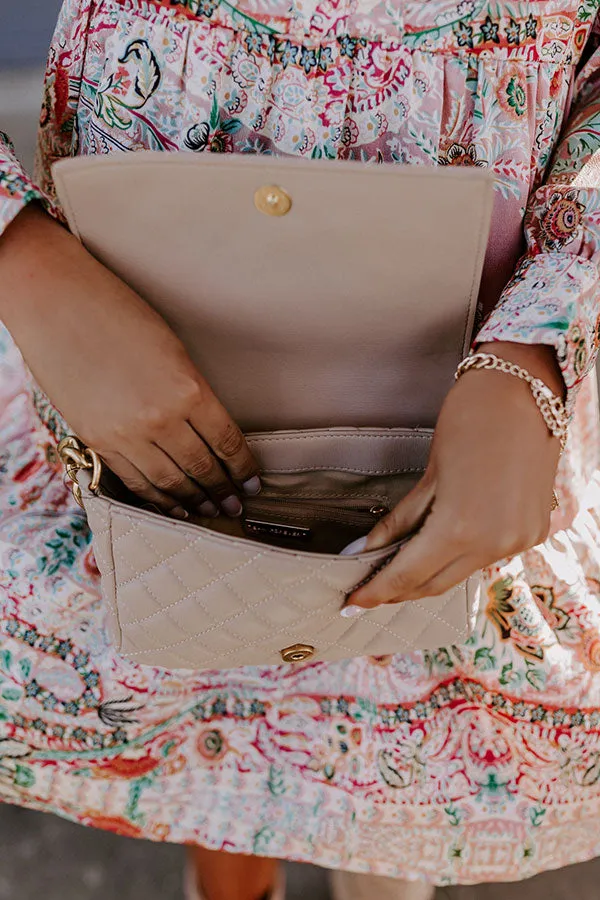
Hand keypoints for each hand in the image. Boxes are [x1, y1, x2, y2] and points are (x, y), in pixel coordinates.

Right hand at [0, 205, 259, 518]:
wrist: (56, 303)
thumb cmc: (119, 312)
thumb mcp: (172, 347)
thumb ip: (192, 391)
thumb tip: (208, 429)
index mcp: (187, 389)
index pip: (226, 441)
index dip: (242, 466)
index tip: (253, 482)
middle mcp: (159, 418)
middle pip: (200, 467)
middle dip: (222, 490)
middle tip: (235, 506)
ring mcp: (125, 434)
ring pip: (168, 481)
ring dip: (193, 501)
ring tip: (210, 512)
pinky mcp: (97, 440)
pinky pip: (133, 480)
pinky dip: (155, 498)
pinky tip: (171, 506)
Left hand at [344, 342, 562, 610]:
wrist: (525, 389)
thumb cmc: (470, 420)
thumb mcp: (428, 473)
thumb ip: (399, 520)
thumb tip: (364, 550)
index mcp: (462, 529)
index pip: (408, 576)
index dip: (377, 592)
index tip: (352, 602)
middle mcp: (495, 544)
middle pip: (434, 585)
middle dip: (398, 591)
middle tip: (368, 591)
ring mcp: (519, 540)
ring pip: (461, 573)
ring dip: (429, 575)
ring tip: (398, 570)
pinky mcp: (534, 530)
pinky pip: (488, 556)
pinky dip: (460, 557)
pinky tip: (440, 549)